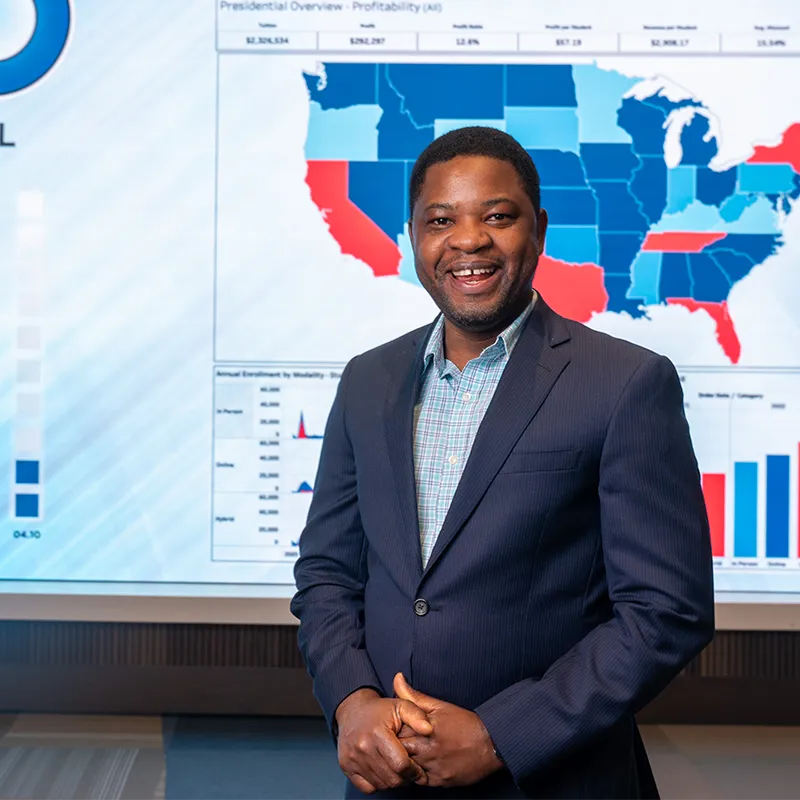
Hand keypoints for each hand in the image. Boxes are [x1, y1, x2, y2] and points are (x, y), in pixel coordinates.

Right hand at [334, 687, 432, 793]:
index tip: (420, 770)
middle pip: (392, 778)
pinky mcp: (346, 766)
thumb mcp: (401, 706)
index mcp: (378, 733)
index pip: (401, 764)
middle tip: (409, 770)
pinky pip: (367, 787)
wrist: (353, 711)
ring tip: (397, 769)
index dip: (415, 771)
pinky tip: (383, 771)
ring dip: (393, 781)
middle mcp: (363, 747)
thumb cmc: (380, 710)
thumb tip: (429, 729)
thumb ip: (417, 716)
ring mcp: (352, 758)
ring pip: (381, 785)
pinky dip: (378, 784)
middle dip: (405, 778)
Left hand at [394, 673, 503, 787]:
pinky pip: (420, 781)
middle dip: (395, 747)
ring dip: (405, 761)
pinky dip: (416, 774)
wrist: (491, 744)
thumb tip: (397, 679)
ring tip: (407, 754)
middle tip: (396, 742)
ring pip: (407, 768)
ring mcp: (433, 768)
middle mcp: (427, 750)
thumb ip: (414, 696)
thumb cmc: (465, 723)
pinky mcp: (440, 782)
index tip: (391, 728)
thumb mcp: (439, 705)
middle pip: (399, 752)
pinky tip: (419, 765)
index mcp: (424, 729)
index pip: (395, 732)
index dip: (391, 730)